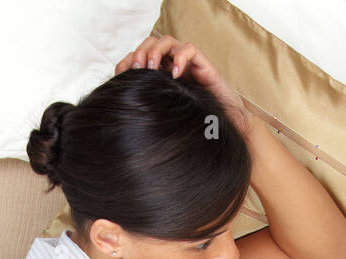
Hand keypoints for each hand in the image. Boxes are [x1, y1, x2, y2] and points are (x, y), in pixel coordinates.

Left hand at [115, 35, 249, 136]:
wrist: (225, 130)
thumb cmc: (195, 128)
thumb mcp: (164, 120)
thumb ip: (148, 112)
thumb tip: (122, 114)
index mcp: (159, 79)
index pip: (138, 59)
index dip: (126, 62)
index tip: (120, 77)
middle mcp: (171, 68)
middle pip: (150, 44)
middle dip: (139, 52)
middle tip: (135, 69)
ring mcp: (187, 65)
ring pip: (167, 41)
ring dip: (155, 50)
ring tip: (152, 67)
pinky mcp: (202, 66)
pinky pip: (189, 49)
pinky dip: (181, 56)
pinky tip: (175, 74)